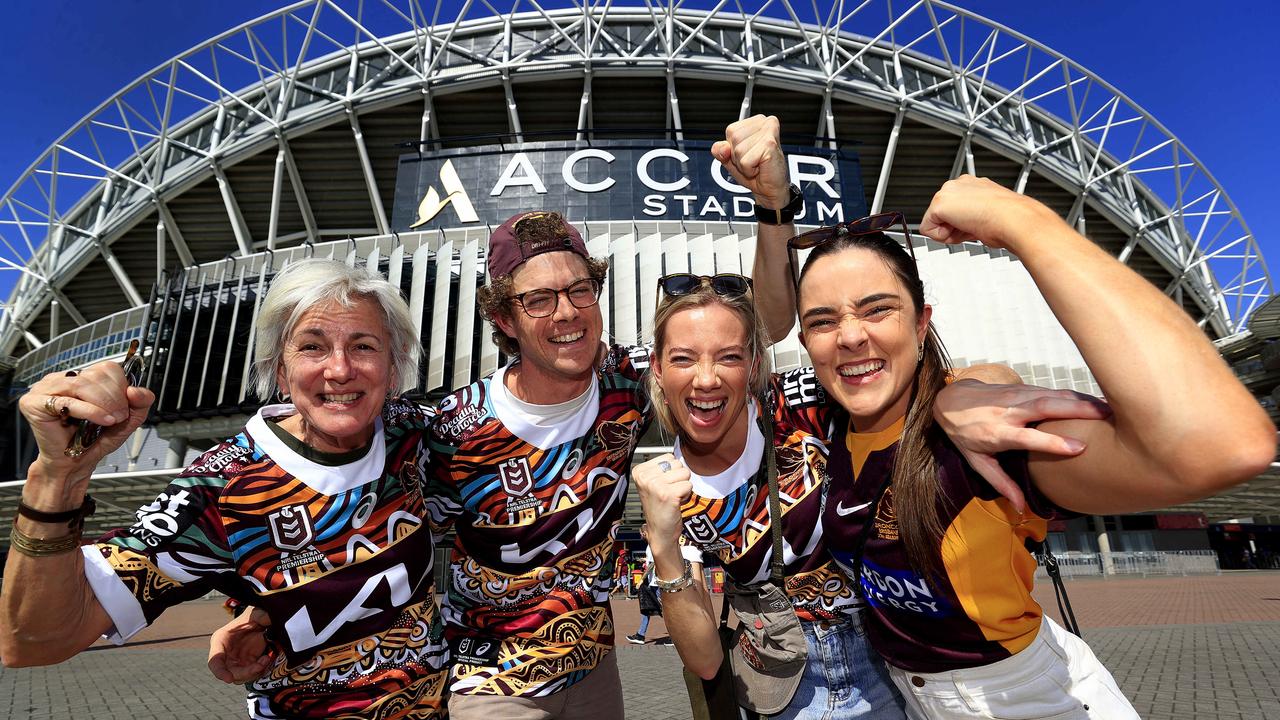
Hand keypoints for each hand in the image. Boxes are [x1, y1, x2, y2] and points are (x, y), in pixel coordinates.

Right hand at [17, 360, 153, 478]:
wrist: (74, 463)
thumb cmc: (93, 440)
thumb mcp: (126, 419)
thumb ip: (140, 403)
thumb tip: (136, 390)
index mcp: (83, 376)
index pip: (107, 367)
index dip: (122, 385)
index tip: (126, 405)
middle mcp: (63, 379)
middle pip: (96, 375)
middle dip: (115, 397)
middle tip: (119, 416)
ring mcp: (45, 388)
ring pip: (82, 385)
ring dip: (104, 403)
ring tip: (111, 420)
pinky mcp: (34, 403)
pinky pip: (67, 401)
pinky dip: (90, 411)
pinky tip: (103, 420)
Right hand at [208, 606, 274, 683]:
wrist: (262, 621)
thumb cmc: (253, 615)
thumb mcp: (255, 613)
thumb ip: (261, 616)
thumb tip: (269, 618)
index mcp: (220, 640)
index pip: (214, 661)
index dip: (219, 671)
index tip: (228, 679)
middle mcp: (226, 654)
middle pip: (229, 673)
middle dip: (244, 673)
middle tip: (259, 667)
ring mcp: (236, 661)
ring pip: (240, 676)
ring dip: (254, 672)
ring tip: (266, 659)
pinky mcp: (248, 664)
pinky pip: (251, 674)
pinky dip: (260, 670)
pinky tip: (267, 659)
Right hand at [632, 454, 692, 543]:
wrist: (659, 532)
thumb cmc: (659, 507)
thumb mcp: (653, 483)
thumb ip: (662, 467)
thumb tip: (678, 455)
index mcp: (639, 471)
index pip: (668, 457)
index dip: (671, 472)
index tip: (663, 486)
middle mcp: (644, 477)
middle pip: (677, 463)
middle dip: (678, 478)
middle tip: (669, 493)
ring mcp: (655, 486)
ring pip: (685, 473)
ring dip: (683, 486)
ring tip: (672, 497)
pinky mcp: (668, 495)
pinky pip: (688, 485)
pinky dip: (686, 495)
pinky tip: (676, 503)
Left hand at [711, 115, 790, 207]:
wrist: (771, 188)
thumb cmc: (755, 172)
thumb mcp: (731, 159)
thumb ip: (720, 150)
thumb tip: (721, 147)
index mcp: (755, 122)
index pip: (730, 130)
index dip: (733, 148)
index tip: (748, 153)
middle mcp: (764, 123)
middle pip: (733, 138)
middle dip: (738, 156)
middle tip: (753, 161)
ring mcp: (768, 132)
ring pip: (738, 150)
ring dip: (743, 164)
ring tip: (757, 164)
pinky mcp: (769, 145)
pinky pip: (745, 161)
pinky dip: (748, 170)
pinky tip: (760, 168)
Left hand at [919, 175, 1062, 250]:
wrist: (1014, 219)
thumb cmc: (1009, 220)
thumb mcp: (989, 214)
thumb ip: (973, 216)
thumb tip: (968, 226)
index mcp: (973, 185)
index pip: (954, 209)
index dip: (963, 224)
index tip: (977, 224)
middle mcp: (959, 184)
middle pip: (941, 215)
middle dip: (954, 228)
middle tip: (975, 227)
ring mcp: (948, 192)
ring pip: (934, 222)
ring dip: (951, 232)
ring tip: (972, 227)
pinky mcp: (939, 204)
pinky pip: (927, 230)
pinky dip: (943, 237)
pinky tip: (963, 229)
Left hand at [934, 380, 1111, 512]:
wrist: (952, 401)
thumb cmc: (965, 435)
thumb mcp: (978, 462)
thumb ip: (1001, 483)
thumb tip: (1021, 508)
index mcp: (998, 433)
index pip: (1028, 437)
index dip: (1053, 442)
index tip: (1080, 447)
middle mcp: (1008, 411)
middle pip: (1044, 406)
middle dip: (1076, 409)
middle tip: (1106, 415)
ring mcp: (1016, 396)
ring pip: (1051, 394)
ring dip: (1080, 399)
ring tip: (1109, 407)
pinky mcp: (1022, 388)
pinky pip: (1051, 390)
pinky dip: (1073, 395)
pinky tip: (1094, 400)